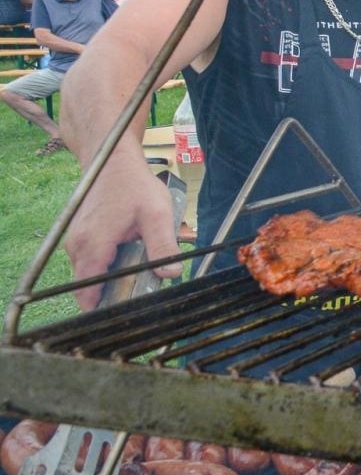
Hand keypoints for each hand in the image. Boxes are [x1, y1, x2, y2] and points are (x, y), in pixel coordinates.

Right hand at [64, 162, 182, 310]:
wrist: (112, 161)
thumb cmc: (134, 185)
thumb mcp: (157, 214)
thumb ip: (163, 246)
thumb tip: (171, 274)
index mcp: (92, 246)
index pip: (88, 294)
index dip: (106, 308)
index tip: (127, 312)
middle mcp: (76, 248)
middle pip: (88, 289)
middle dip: (113, 294)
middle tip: (141, 292)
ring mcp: (75, 243)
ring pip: (89, 276)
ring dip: (111, 278)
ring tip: (138, 271)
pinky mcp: (79, 238)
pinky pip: (90, 263)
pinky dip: (106, 265)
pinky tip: (128, 255)